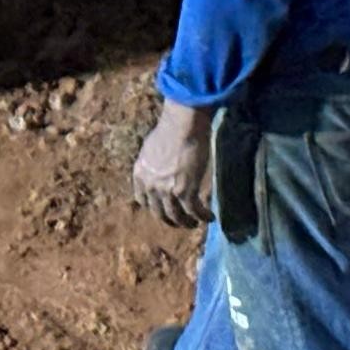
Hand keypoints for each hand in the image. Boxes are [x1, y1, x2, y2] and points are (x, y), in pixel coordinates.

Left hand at [131, 99, 213, 227]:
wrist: (182, 126)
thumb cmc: (170, 129)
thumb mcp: (151, 148)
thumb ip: (153, 162)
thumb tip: (160, 166)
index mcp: (140, 175)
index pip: (142, 199)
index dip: (153, 206)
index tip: (162, 208)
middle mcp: (151, 187)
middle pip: (159, 212)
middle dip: (170, 219)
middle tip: (180, 221)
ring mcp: (167, 192)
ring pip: (176, 216)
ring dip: (186, 222)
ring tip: (194, 224)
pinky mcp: (185, 192)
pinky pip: (194, 211)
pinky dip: (202, 216)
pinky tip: (209, 218)